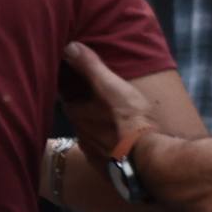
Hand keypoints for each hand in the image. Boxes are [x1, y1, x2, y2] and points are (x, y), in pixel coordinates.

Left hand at [63, 43, 159, 162]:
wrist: (143, 158)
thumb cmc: (127, 118)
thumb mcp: (111, 86)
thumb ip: (91, 67)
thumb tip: (68, 46)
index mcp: (77, 113)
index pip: (68, 97)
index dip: (74, 88)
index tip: (80, 81)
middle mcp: (79, 133)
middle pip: (79, 116)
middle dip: (87, 108)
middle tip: (100, 98)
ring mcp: (92, 152)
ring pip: (91, 134)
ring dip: (98, 126)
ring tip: (112, 119)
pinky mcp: (105, 165)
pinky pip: (103, 151)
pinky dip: (108, 143)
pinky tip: (119, 141)